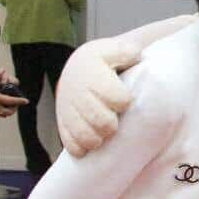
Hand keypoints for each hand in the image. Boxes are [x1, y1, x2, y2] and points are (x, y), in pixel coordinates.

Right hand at [0, 70, 28, 116]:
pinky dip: (2, 113)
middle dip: (15, 108)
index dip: (20, 101)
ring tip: (10, 106)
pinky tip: (0, 107)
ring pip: (4, 115)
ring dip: (9, 111)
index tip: (26, 101)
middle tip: (17, 103)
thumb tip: (0, 72)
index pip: (11, 101)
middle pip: (10, 111)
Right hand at [54, 37, 140, 155]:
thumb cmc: (103, 62)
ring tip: (104, 133)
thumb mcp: (113, 50)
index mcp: (93, 76)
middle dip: (112, 124)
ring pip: (86, 136)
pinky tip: (90, 143)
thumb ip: (125, 50)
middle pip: (103, 122)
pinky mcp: (62, 124)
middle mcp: (78, 95)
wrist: (77, 70)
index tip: (125, 99)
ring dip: (98, 139)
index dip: (124, 101)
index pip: (117, 98)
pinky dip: (82, 148)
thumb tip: (135, 54)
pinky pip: (70, 144)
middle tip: (115, 119)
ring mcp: (68, 111)